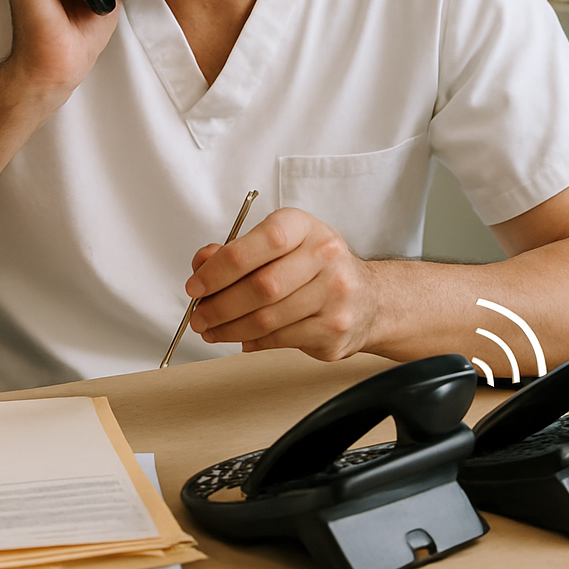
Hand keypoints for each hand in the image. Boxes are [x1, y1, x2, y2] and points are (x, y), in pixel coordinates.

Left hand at [184, 208, 381, 360]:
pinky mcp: (334, 328)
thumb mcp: (281, 245)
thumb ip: (238, 251)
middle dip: (220, 305)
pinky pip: (281, 339)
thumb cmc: (316, 267)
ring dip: (230, 328)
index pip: (263, 241)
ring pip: (268, 317)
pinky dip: (252, 341)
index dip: (222, 266)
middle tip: (199, 315)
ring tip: (212, 330)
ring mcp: (334, 293)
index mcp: (305, 227)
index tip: (197, 285)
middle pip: (262, 285)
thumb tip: (202, 263)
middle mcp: (325, 255)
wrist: (371, 299)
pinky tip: (241, 338)